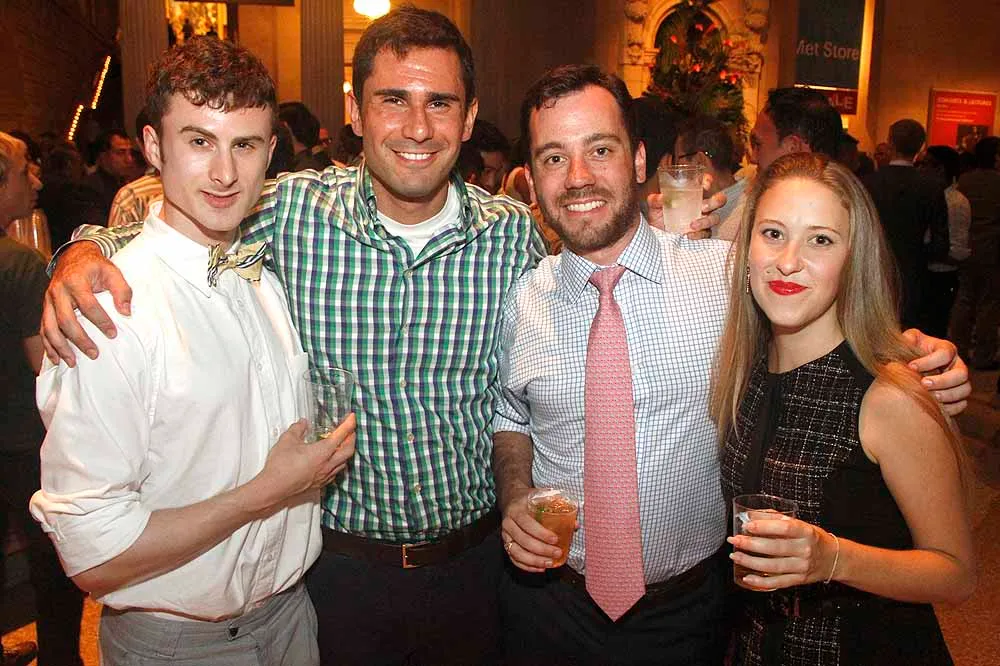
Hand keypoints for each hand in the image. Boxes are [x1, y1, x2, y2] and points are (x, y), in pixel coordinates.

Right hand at [41, 242, 132, 366]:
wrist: (73, 256)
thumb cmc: (96, 267)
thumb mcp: (112, 271)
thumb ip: (122, 290)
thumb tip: (126, 312)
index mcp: (75, 281)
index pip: (88, 305)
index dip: (100, 321)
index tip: (113, 334)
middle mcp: (58, 291)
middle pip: (65, 319)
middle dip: (79, 339)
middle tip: (94, 354)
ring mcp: (48, 300)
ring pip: (49, 327)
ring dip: (60, 347)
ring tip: (72, 362)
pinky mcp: (45, 308)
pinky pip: (43, 329)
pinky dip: (48, 345)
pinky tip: (56, 359)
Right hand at [252, 415, 356, 510]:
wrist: (273, 488)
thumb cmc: (280, 465)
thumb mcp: (287, 440)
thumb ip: (298, 429)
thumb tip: (303, 423)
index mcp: (322, 452)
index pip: (341, 435)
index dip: (348, 424)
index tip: (352, 417)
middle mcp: (327, 465)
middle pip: (348, 450)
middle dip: (352, 439)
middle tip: (350, 431)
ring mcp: (324, 476)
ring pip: (343, 463)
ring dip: (346, 452)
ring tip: (342, 445)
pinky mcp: (319, 484)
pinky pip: (335, 473)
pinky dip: (337, 464)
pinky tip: (331, 462)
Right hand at [500, 486, 562, 572]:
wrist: (511, 499)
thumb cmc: (528, 499)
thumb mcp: (541, 496)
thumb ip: (557, 508)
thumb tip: (575, 525)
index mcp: (516, 510)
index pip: (527, 524)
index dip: (541, 533)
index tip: (555, 539)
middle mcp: (508, 523)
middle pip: (523, 540)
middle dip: (541, 550)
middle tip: (557, 553)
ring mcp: (505, 535)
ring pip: (517, 552)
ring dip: (534, 561)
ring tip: (550, 563)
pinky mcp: (506, 544)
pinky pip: (514, 559)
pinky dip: (527, 566)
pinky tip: (540, 568)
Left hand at [646, 191, 726, 239]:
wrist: (655, 233)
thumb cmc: (658, 214)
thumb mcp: (654, 205)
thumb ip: (656, 200)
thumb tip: (661, 198)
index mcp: (692, 193)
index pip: (705, 183)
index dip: (708, 181)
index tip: (705, 185)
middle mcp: (701, 205)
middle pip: (719, 200)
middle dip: (716, 201)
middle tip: (704, 206)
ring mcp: (703, 219)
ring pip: (715, 218)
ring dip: (706, 221)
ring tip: (692, 225)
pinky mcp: (700, 232)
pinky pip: (706, 233)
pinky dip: (699, 234)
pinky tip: (689, 235)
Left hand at [726, 516, 837, 590]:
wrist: (833, 558)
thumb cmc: (811, 538)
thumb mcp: (799, 523)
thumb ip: (774, 518)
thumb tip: (750, 516)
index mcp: (806, 532)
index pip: (784, 528)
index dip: (764, 527)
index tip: (747, 526)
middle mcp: (805, 549)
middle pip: (775, 548)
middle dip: (750, 544)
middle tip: (734, 540)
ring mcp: (802, 566)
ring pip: (773, 566)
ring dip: (750, 562)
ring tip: (735, 556)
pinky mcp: (799, 579)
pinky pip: (778, 582)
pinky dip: (761, 582)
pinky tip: (747, 577)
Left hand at [902, 329, 969, 415]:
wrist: (908, 370)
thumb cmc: (909, 353)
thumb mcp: (907, 341)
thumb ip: (907, 339)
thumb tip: (905, 340)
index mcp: (946, 349)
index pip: (945, 353)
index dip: (929, 361)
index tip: (911, 367)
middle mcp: (956, 365)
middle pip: (961, 373)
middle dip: (943, 380)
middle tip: (924, 384)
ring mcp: (959, 381)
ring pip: (964, 389)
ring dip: (948, 395)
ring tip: (931, 397)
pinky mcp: (957, 396)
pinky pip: (962, 404)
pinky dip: (951, 407)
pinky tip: (936, 407)